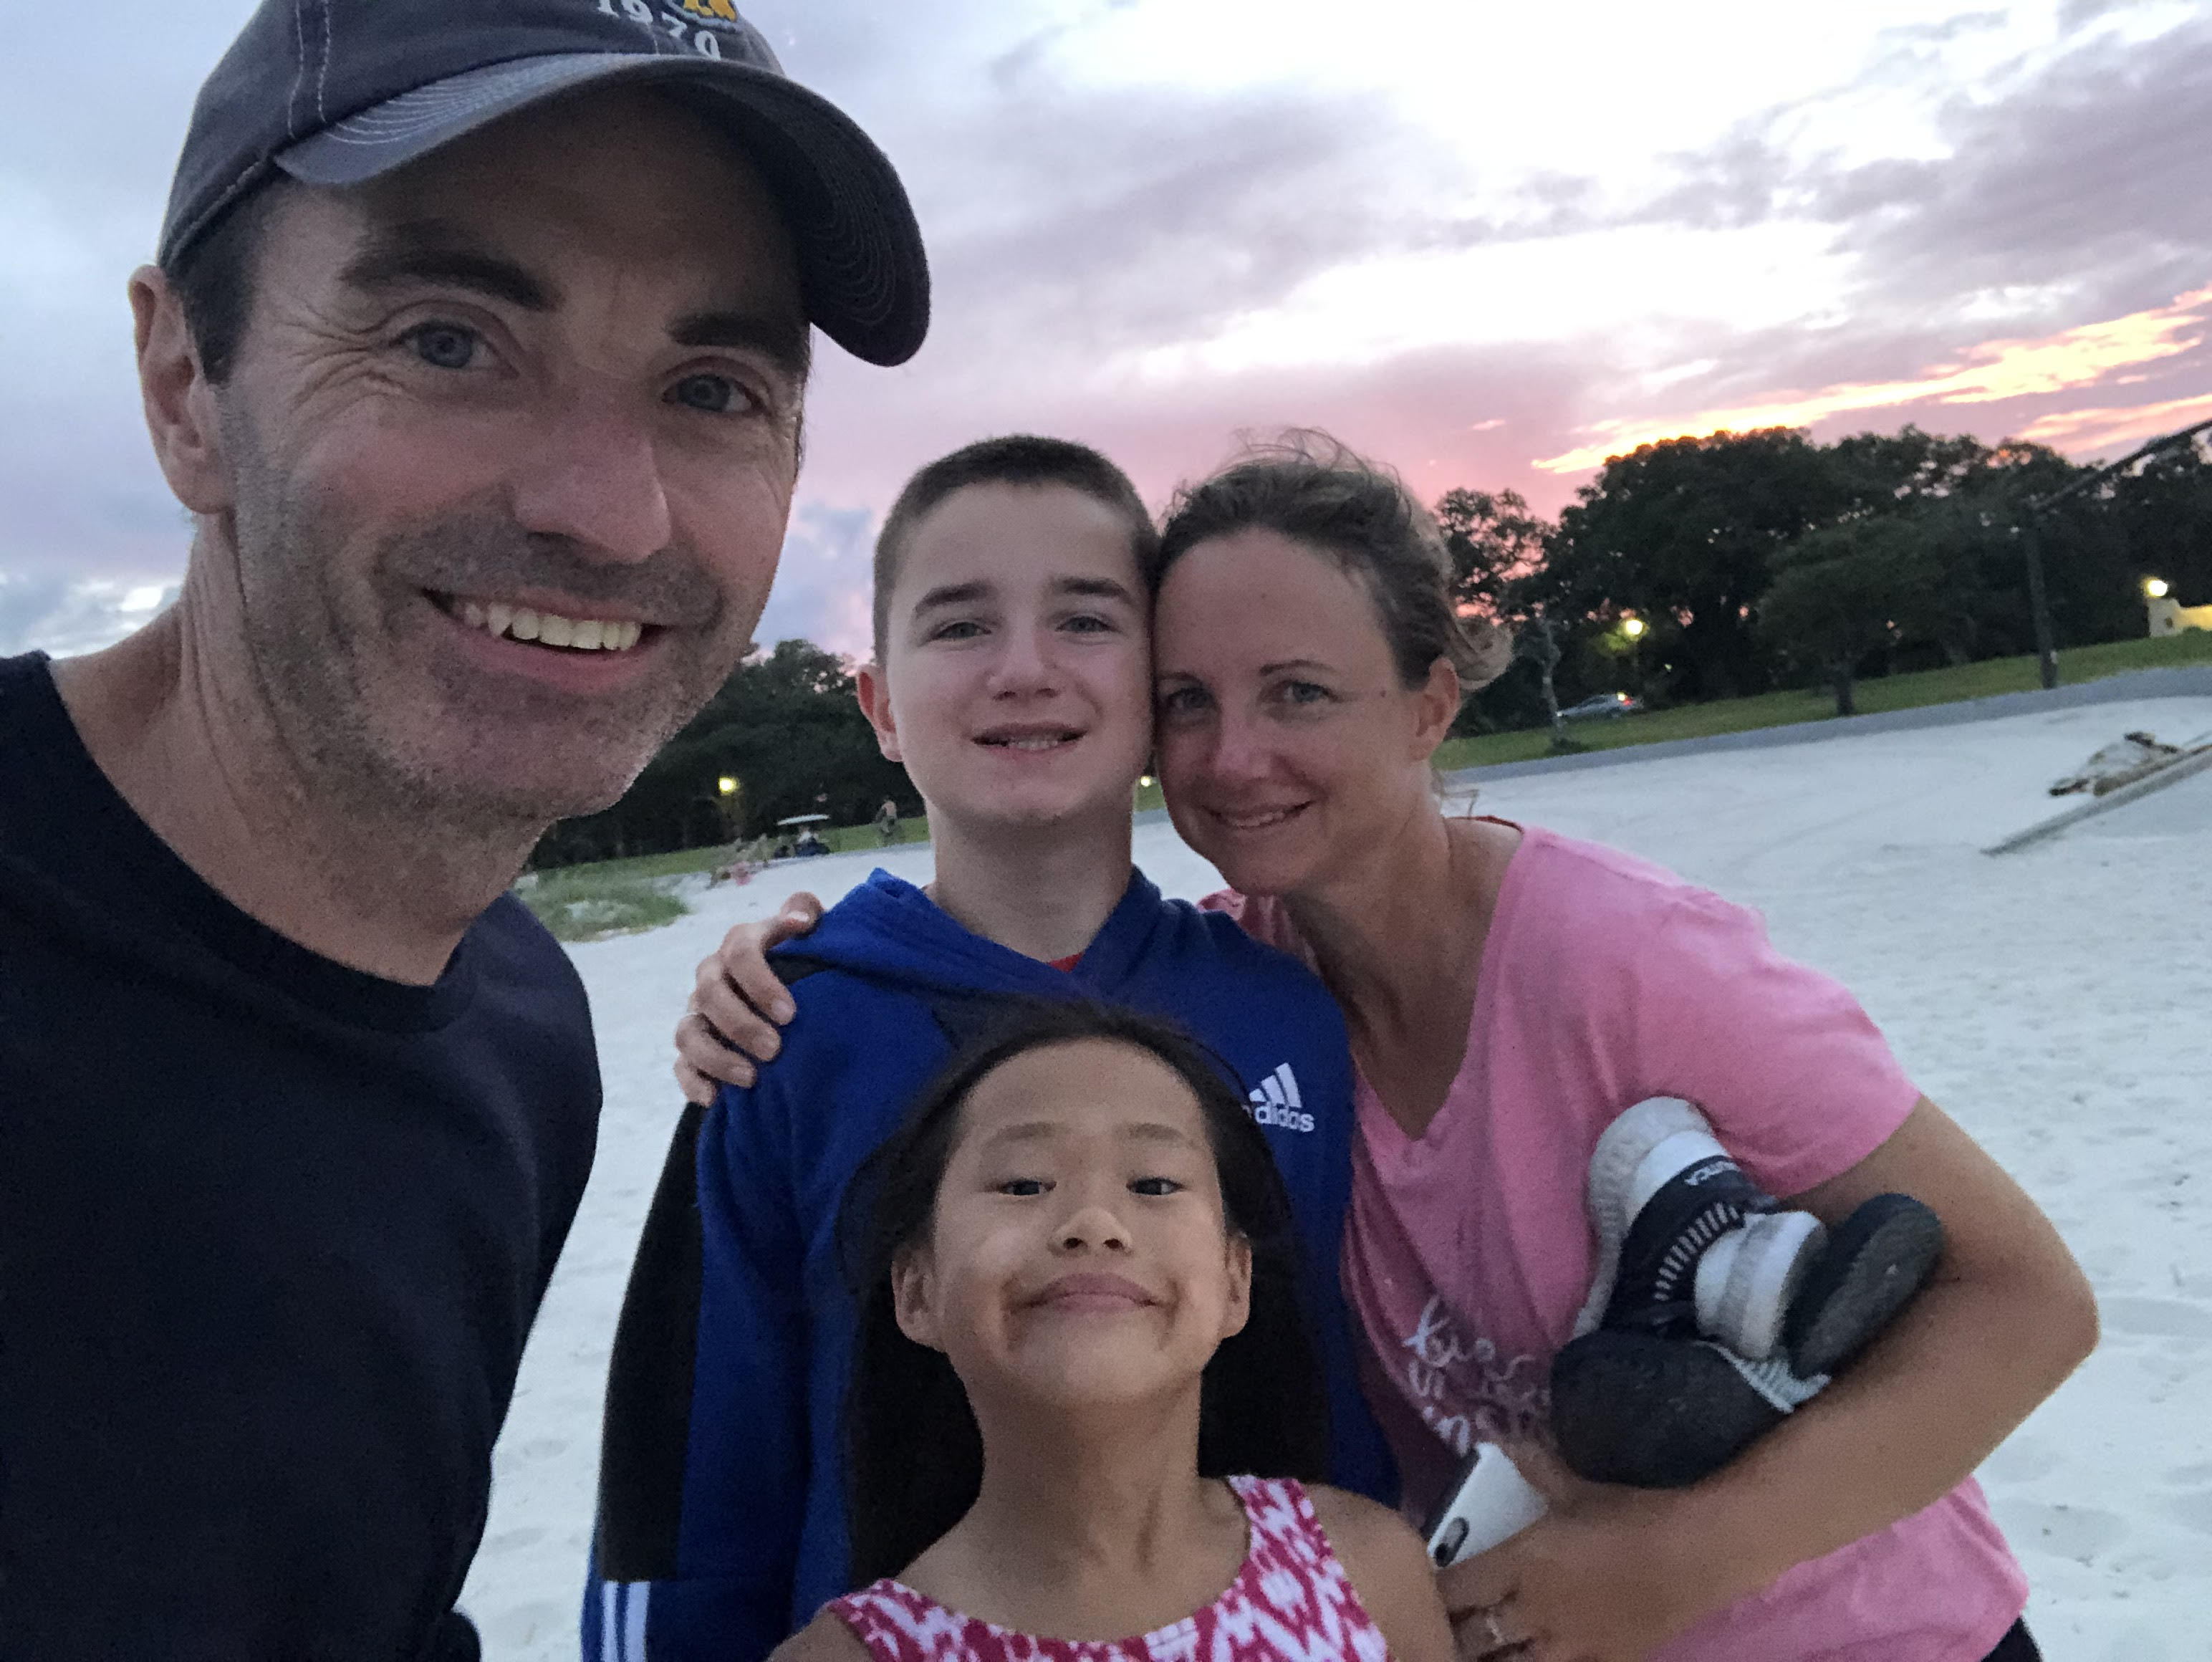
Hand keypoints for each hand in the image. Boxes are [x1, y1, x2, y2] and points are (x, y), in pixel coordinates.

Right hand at [673, 893, 824, 1103]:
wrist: (793, 993)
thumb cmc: (805, 960)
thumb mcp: (812, 932)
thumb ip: (805, 911)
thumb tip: (801, 918)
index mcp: (741, 944)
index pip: (740, 951)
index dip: (761, 981)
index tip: (790, 1013)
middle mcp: (714, 975)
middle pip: (710, 994)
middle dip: (740, 1024)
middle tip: (775, 1050)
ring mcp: (699, 1013)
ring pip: (688, 1032)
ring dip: (716, 1057)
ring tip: (752, 1079)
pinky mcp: (694, 1048)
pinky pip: (681, 1065)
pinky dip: (694, 1083)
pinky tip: (716, 1099)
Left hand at [1435, 1444, 1709, 1661]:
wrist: (1699, 1552)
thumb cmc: (1632, 1514)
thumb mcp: (1576, 1486)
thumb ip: (1534, 1467)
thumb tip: (1504, 1441)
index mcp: (1519, 1565)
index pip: (1452, 1590)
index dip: (1430, 1594)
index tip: (1416, 1589)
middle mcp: (1533, 1612)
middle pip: (1471, 1639)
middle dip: (1450, 1636)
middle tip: (1437, 1629)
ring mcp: (1567, 1647)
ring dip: (1490, 1657)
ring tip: (1480, 1648)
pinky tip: (1531, 1656)